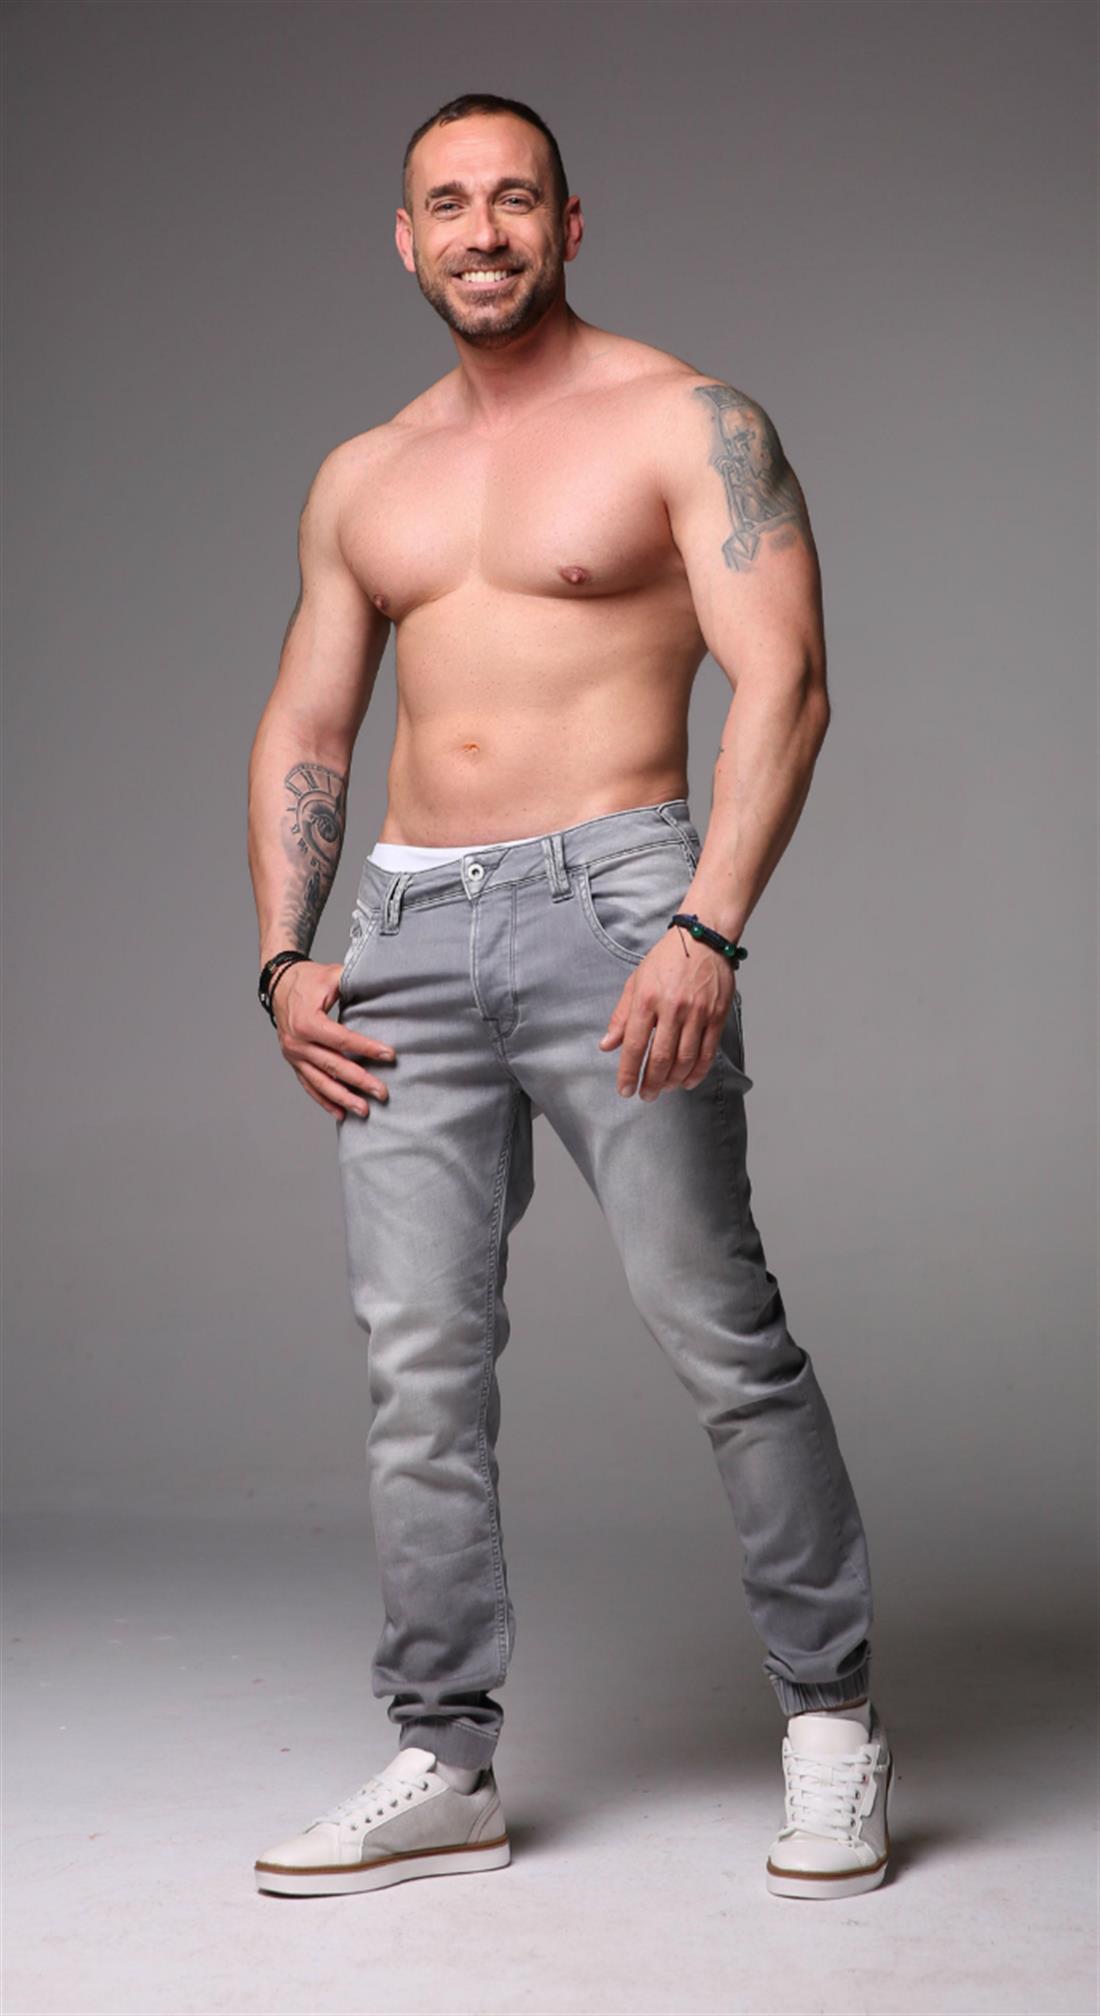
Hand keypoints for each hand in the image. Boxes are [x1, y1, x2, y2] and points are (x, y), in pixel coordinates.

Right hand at [270, 960, 396, 1120]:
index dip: (367, 1048)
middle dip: (360, 1081)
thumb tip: (382, 983)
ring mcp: (293, 1055)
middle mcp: (297, 1042)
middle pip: (333, 1066)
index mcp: (306, 1022)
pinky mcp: (294, 1061)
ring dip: (343, 1098)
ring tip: (364, 1110)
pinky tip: (340, 1113)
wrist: (278, 982)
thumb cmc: (308, 978)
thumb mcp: (331, 975)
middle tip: (382, 1092)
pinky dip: (324, 1100)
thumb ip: (355, 981)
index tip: (389, 1055)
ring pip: (320, 1082)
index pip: (342, 1040)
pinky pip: (309, 1085)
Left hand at [597, 926, 735, 1098]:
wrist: (703, 940)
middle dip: (651, 1082)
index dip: (629, 1072)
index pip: (635, 1045)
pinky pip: (707, 1051)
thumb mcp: (636, 982)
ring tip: (664, 1088)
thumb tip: (607, 1046)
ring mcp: (697, 1013)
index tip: (625, 1090)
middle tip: (646, 1095)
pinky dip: (697, 1071)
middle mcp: (673, 1008)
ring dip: (673, 1080)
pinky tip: (688, 1081)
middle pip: (661, 1057)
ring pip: (685, 1058)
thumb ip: (621, 1017)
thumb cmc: (666, 960)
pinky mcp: (717, 1015)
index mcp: (647, 999)